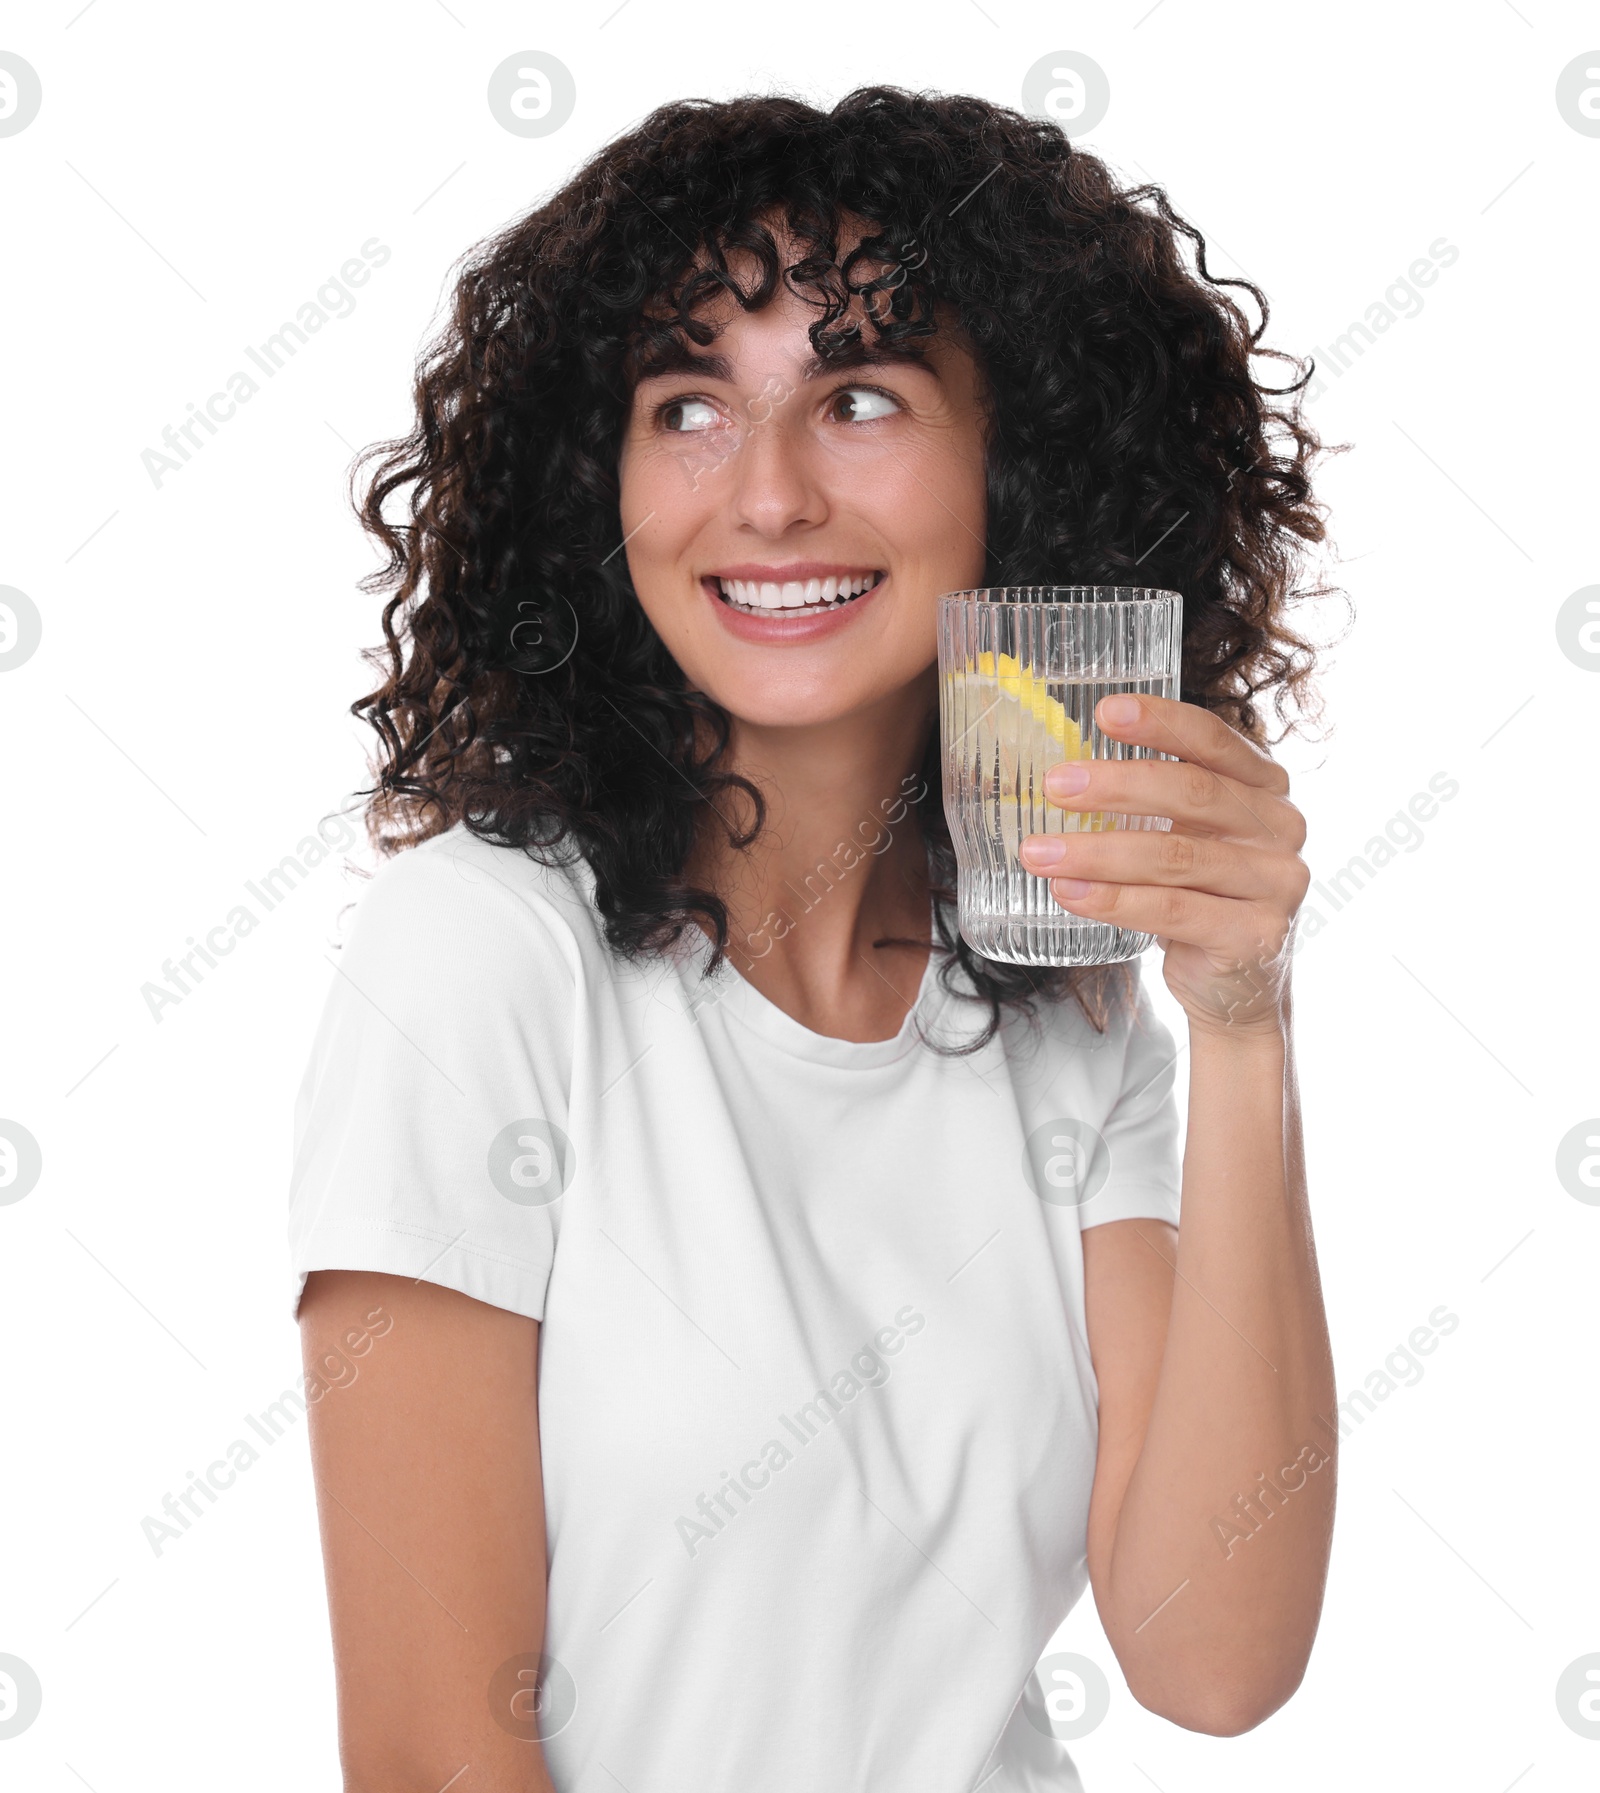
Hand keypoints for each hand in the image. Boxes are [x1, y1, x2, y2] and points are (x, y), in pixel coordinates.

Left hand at [1017, 693, 1308, 1039]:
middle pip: (1192, 793)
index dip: (1161, 722)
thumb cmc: (1202, 898)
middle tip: (1054, 784)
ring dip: (1097, 851)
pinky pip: (1173, 910)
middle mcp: (1280, 828)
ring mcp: (1275, 884)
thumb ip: (1155, 802)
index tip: (1104, 712)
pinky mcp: (1255, 935)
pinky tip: (1069, 892)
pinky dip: (1114, 900)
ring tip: (1038, 852)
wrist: (1238, 988)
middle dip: (1116, 786)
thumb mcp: (1189, 837)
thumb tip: (1063, 772)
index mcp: (1265, 788)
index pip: (1214, 741)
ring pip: (1175, 856)